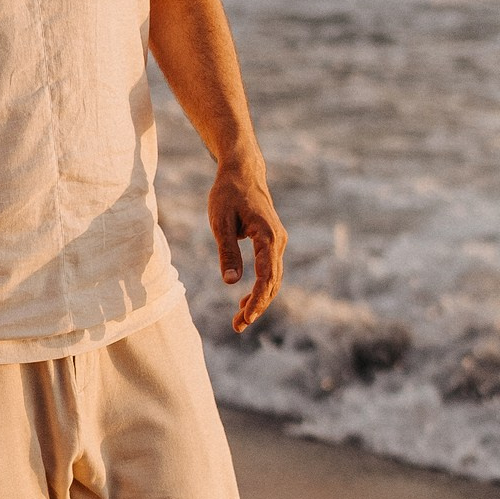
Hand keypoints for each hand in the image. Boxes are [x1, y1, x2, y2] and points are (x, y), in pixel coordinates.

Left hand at [208, 150, 285, 333]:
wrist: (243, 172)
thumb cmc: (228, 194)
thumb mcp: (220, 222)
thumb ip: (227, 252)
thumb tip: (230, 282)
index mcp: (268, 236)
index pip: (267, 276)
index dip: (258, 299)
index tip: (246, 318)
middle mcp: (279, 240)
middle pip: (273, 282)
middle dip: (257, 306)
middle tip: (237, 326)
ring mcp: (278, 241)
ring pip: (274, 279)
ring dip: (260, 300)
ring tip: (239, 320)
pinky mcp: (273, 242)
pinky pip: (271, 270)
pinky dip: (261, 288)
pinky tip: (245, 301)